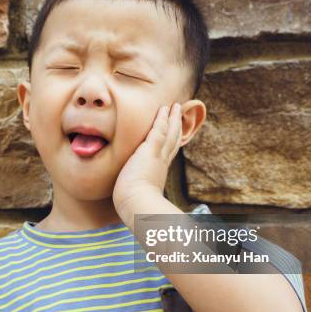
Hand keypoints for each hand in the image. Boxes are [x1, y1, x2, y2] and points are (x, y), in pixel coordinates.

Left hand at [113, 103, 182, 221]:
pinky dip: (163, 118)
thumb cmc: (134, 206)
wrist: (136, 205)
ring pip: (169, 132)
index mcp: (158, 172)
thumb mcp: (138, 195)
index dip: (171, 142)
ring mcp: (157, 156)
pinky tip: (165, 108)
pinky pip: (158, 130)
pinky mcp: (150, 150)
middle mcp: (162, 162)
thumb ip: (137, 192)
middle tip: (179, 113)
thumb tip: (131, 199)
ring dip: (172, 118)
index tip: (174, 133)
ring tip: (175, 106)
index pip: (167, 153)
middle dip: (176, 126)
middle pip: (173, 140)